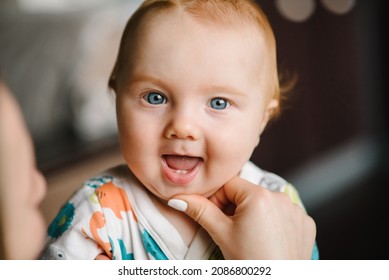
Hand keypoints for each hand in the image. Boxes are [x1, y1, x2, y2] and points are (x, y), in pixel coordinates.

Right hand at [169, 176, 315, 258]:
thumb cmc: (249, 263)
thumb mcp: (221, 234)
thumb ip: (199, 210)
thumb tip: (177, 198)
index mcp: (259, 195)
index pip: (228, 184)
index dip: (217, 200)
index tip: (216, 218)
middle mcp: (281, 197)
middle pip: (247, 193)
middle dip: (235, 208)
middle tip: (231, 230)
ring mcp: (297, 210)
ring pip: (265, 203)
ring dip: (254, 214)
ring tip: (250, 237)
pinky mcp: (306, 223)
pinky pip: (284, 214)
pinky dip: (274, 222)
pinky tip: (268, 239)